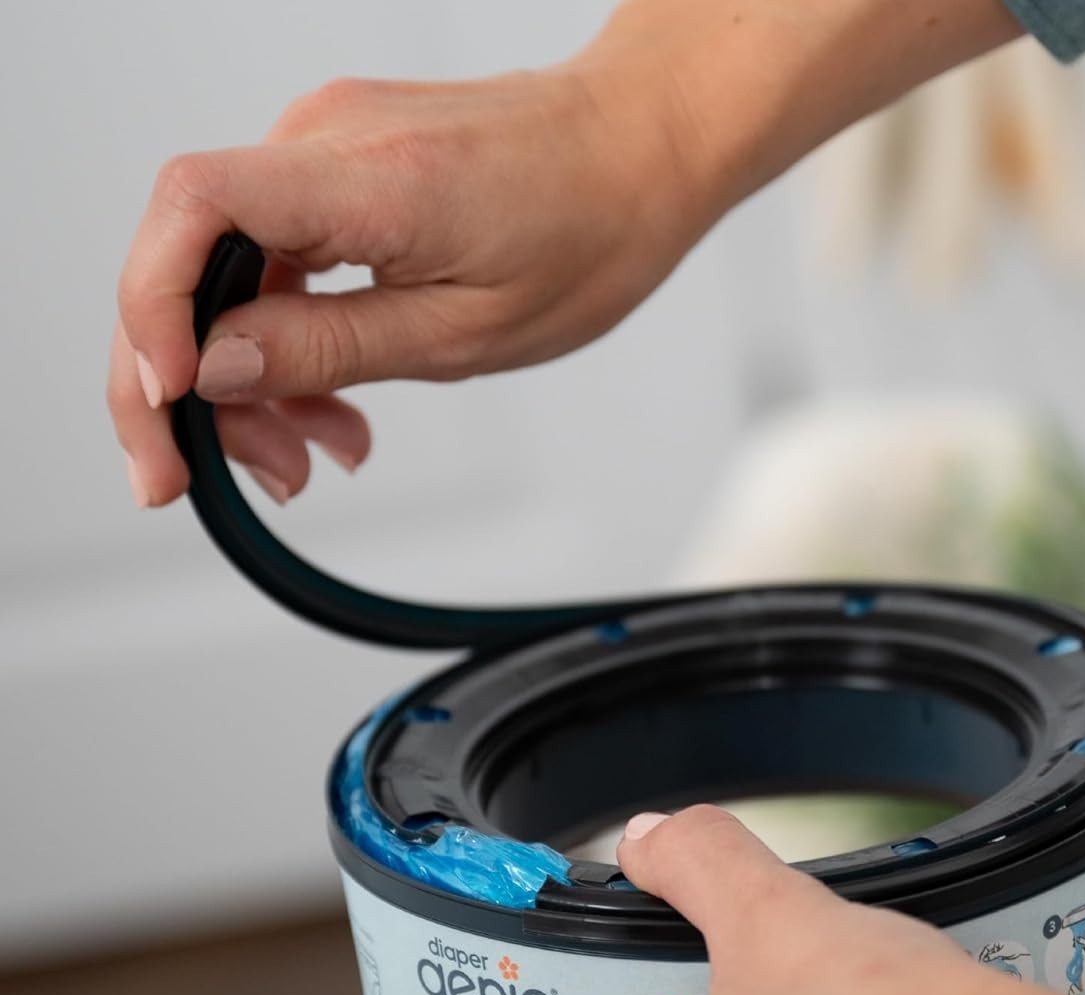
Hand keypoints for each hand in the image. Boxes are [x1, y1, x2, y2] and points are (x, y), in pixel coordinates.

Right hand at [107, 60, 711, 508]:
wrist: (636, 150)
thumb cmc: (586, 233)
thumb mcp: (466, 333)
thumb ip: (330, 349)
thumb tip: (214, 370)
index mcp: (368, 178)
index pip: (194, 210)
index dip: (153, 310)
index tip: (173, 402)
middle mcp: (325, 139)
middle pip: (190, 254)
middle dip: (199, 384)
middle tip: (261, 470)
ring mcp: (325, 145)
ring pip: (231, 270)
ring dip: (254, 375)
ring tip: (319, 449)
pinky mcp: (339, 167)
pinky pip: (276, 255)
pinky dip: (289, 335)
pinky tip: (332, 401)